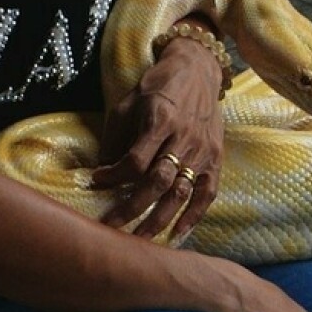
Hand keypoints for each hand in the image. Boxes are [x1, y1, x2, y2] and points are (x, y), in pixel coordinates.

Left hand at [93, 23, 224, 239]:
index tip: (96, 181)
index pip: (134, 161)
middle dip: (131, 209)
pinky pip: (207, 194)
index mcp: (160, 120)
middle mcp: (184, 138)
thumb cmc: (158, 86)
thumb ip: (116, 139)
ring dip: (159, 220)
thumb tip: (101, 173)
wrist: (199, 71)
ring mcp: (203, 151)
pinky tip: (177, 234)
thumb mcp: (128, 103)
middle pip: (157, 182)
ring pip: (180, 193)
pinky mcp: (216, 159)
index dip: (113, 176)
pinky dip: (193, 217)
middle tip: (109, 228)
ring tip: (139, 240)